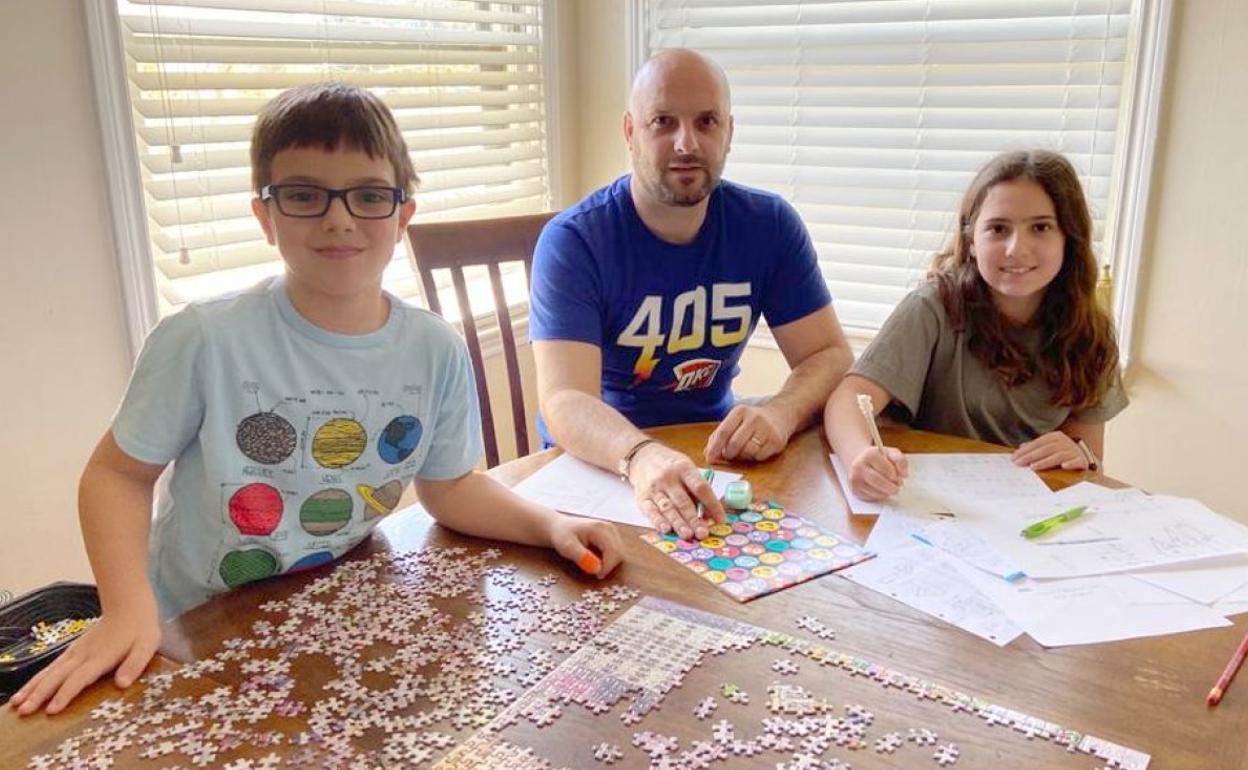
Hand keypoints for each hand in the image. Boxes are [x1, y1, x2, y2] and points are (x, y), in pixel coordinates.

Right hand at [10, 604, 160, 715]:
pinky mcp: (72, 650)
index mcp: (100, 657)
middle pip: (58, 676)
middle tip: (25, 711)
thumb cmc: (140, 628)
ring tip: (16, 703)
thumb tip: (122, 684)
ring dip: (33, 687)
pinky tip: (26, 689)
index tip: (52, 709)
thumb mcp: (147, 645)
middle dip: (40, 694)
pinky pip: (51, 666)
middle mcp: (83, 655)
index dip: (66, 694)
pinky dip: (37, 678)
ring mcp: (75, 652)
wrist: (128, 605)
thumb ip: (134, 664)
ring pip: (50, 671)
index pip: (79, 678)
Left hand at [548, 515, 623, 578]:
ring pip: (619, 553)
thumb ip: (581, 556)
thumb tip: (597, 569)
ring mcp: (611, 530)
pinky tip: (596, 559)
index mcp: (599, 528)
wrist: (558, 526)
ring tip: (593, 565)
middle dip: (609, 565)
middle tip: (595, 573)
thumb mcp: (567, 547)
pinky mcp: (611, 535)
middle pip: (619, 553)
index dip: (608, 566)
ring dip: (609, 563)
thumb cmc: (562, 535)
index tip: (597, 575)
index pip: (613, 551)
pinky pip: (616, 551)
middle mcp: (609, 528)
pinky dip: (608, 559)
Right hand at [630, 443, 725, 539]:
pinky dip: (658, 521)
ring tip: (687, 535)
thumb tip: (709, 516)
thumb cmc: (671, 466)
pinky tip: (666, 530)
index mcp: (684, 468)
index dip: (712, 504)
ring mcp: (654, 488)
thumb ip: (697, 491)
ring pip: (667, 508)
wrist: (643, 457)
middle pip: (683, 501)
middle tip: (703, 534)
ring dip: (678, 523)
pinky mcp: (642, 497)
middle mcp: (668, 478)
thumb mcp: (687, 469)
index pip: (700, 488)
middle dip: (694, 520)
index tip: (721, 519)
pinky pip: (651, 511)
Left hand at [704, 404, 792, 462]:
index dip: (714, 448)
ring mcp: (767, 429)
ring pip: (747, 451)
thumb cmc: (752, 421)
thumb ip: (719, 435)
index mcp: (740, 411)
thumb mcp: (735, 421)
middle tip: (728, 455)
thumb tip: (707, 454)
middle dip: (728, 454)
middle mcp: (754, 418)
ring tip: (744, 450)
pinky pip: (759, 456)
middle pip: (734, 444)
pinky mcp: (776, 441)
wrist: (780, 415)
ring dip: (742, 456)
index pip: (723, 432)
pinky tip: (756, 449)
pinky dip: (754, 457)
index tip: (709, 459)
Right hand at [847, 445, 908, 501]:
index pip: (885, 469)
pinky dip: (880, 496)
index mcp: (869, 455)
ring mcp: (855, 480)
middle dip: (891, 487)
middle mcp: (859, 467)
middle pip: (878, 481)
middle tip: (897, 487)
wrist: (861, 462)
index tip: (898, 477)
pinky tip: (881, 490)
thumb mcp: (891, 453)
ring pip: (875, 492)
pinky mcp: (855, 491)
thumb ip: (900, 460)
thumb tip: (904, 474)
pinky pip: (871, 498)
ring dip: (887, 492)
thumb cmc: (879, 459)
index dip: (895, 475)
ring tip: (890, 487)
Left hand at [1012, 431, 1089, 470]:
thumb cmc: (1063, 453)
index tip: (1014, 458)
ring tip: (1033, 467)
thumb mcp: (1049, 447)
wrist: (1086, 458)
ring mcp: (1074, 451)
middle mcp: (1065, 442)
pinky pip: (1077, 461)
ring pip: (1058, 455)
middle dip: (1030, 456)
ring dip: (1045, 462)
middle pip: (1046, 449)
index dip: (1025, 450)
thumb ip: (1036, 447)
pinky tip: (1063, 466)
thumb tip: (1020, 448)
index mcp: (1055, 437)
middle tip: (1019, 463)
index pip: (1038, 443)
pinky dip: (1071, 463)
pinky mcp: (1083, 461)